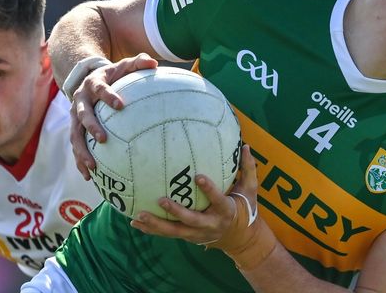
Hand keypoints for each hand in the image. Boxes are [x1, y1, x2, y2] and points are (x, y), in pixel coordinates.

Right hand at [69, 53, 157, 179]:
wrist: (89, 78)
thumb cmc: (113, 75)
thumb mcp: (124, 66)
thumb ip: (139, 63)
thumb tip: (154, 64)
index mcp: (93, 84)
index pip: (99, 89)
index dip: (108, 96)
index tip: (120, 105)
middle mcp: (80, 100)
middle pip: (82, 115)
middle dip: (91, 127)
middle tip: (103, 139)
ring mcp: (75, 117)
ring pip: (75, 135)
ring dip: (82, 151)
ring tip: (93, 167)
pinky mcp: (75, 129)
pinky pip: (76, 147)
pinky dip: (81, 161)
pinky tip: (90, 177)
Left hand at [130, 145, 276, 269]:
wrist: (240, 238)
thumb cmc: (244, 207)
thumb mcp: (250, 190)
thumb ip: (248, 169)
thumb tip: (247, 146)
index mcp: (226, 211)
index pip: (218, 200)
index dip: (209, 190)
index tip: (198, 176)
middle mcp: (210, 224)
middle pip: (191, 220)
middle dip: (176, 211)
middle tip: (161, 199)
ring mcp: (197, 233)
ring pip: (175, 231)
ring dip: (156, 224)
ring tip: (139, 216)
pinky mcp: (188, 236)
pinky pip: (167, 234)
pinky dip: (151, 230)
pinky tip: (135, 223)